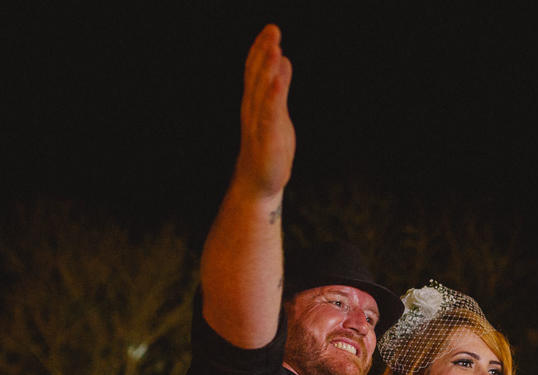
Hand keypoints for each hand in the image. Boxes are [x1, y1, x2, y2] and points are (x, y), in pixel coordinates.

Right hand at [234, 25, 295, 198]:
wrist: (259, 182)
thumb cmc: (269, 146)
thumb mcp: (277, 112)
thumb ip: (280, 87)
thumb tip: (284, 61)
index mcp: (255, 102)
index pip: (255, 71)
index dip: (261, 49)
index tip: (270, 29)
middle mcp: (253, 110)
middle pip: (258, 76)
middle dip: (264, 52)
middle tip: (273, 30)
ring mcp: (259, 124)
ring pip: (262, 92)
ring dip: (268, 70)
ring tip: (276, 49)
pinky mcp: (267, 138)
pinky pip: (270, 115)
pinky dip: (274, 98)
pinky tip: (278, 83)